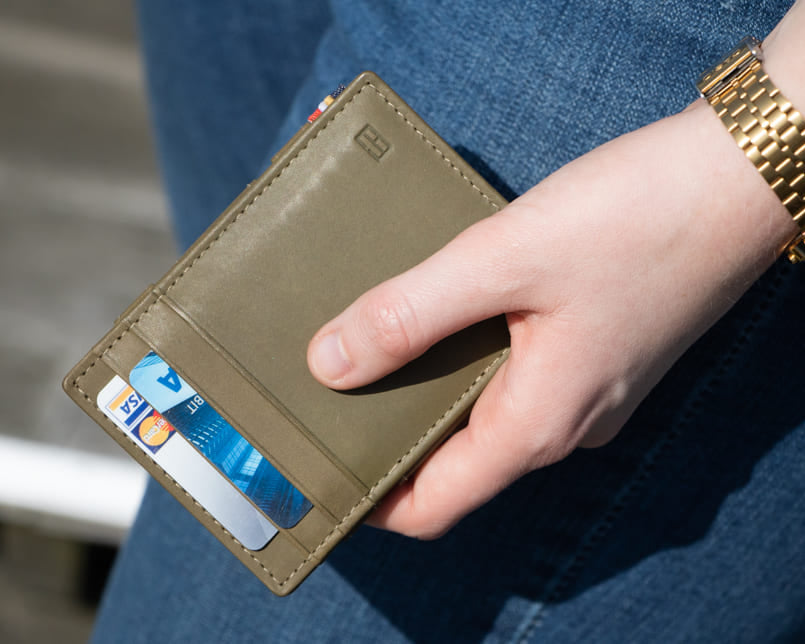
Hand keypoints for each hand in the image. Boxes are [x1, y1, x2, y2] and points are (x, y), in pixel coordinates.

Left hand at [307, 27, 801, 538]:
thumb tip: (329, 365)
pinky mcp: (595, 351)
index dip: (374, 500)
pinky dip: (471, 358)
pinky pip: (516, 377)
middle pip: (458, 462)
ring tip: (378, 343)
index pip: (437, 505)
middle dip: (393, 435)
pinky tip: (446, 311)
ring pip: (487, 415)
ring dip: (432, 389)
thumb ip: (410, 314)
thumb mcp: (502, 261)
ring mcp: (586, 389)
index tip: (324, 467)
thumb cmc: (634, 219)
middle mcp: (565, 422)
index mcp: (538, 425)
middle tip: (332, 392)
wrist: (739, 179)